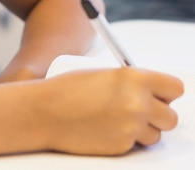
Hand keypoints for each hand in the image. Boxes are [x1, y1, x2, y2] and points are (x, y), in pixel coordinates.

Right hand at [42, 67, 183, 155]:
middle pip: (171, 117)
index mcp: (134, 78)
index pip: (175, 88)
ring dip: (142, 129)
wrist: (46, 110)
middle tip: (138, 109)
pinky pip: (136, 145)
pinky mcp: (123, 146)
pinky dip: (125, 139)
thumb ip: (130, 82)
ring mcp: (131, 127)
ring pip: (156, 134)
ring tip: (117, 119)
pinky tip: (105, 128)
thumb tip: (150, 92)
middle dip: (157, 115)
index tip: (158, 94)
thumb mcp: (103, 74)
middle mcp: (138, 102)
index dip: (167, 92)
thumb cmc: (68, 88)